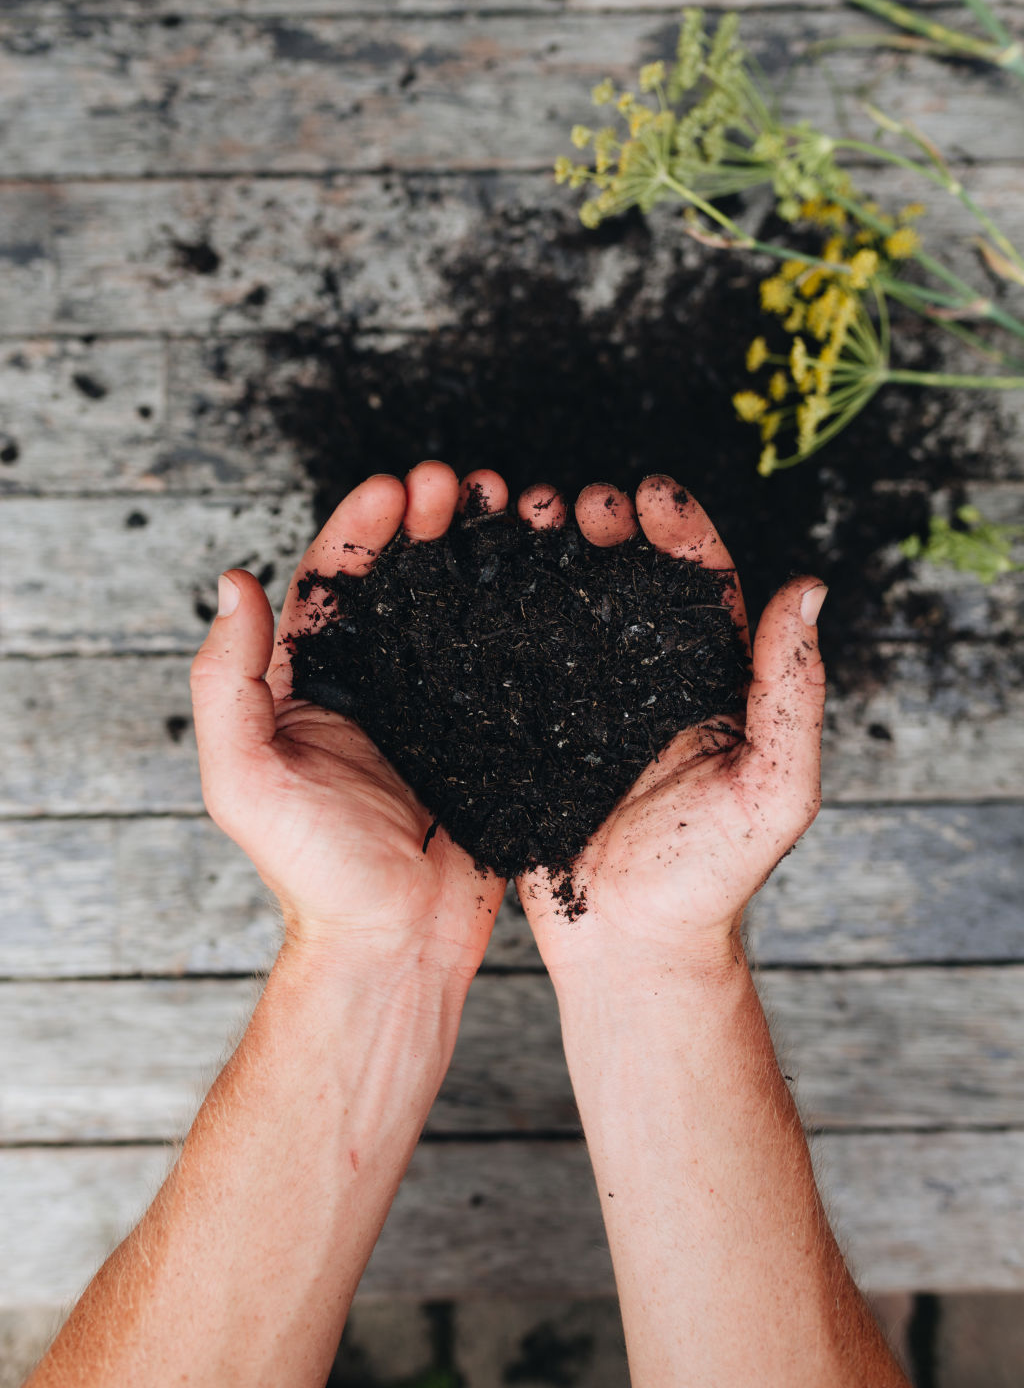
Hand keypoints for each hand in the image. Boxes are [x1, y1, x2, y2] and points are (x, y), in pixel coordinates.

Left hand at [189, 462, 506, 976]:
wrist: (396, 942)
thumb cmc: (313, 870)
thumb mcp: (243, 777)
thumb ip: (226, 681)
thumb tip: (234, 582)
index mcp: (306, 684)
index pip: (328, 584)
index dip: (358, 529)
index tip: (394, 488)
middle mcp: (369, 683)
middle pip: (396, 580)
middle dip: (424, 521)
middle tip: (458, 481)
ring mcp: (431, 704)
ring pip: (454, 606)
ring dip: (474, 550)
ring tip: (503, 505)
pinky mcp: (484, 730)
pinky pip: (502, 657)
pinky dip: (519, 609)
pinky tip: (542, 573)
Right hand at [513, 474, 826, 978]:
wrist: (629, 949)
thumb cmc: (711, 878)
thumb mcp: (774, 789)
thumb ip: (793, 692)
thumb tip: (811, 587)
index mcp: (709, 683)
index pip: (700, 585)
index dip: (681, 530)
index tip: (650, 492)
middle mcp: (644, 680)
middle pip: (625, 579)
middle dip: (603, 527)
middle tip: (574, 500)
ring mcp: (582, 702)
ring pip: (564, 605)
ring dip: (546, 553)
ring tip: (523, 514)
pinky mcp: (529, 730)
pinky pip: (512, 658)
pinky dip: (495, 610)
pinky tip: (474, 575)